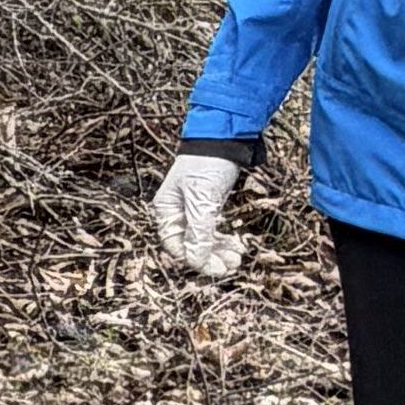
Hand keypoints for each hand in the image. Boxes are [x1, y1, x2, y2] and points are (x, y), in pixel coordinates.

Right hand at [150, 152, 248, 281]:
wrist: (224, 136)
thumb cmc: (207, 163)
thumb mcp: (202, 199)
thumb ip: (199, 231)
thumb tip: (196, 260)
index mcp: (166, 209)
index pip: (176, 245)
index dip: (195, 259)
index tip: (216, 268)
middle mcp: (176, 211)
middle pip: (190, 245)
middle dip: (211, 257)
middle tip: (232, 265)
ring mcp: (192, 208)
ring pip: (203, 239)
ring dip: (219, 251)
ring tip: (238, 257)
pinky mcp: (207, 204)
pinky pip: (212, 230)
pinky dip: (223, 239)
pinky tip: (236, 245)